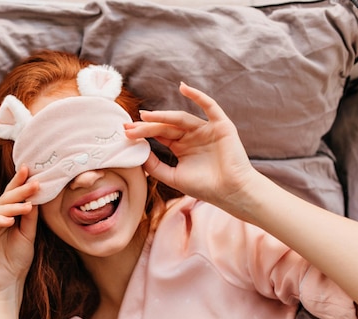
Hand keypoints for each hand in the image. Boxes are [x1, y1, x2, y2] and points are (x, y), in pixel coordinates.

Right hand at [0, 166, 38, 297]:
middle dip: (19, 190)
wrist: (7, 284)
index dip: (19, 183)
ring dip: (12, 207)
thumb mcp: (28, 236)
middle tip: (33, 182)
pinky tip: (8, 221)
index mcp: (4, 217)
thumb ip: (30, 217)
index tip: (29, 169)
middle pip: (4, 199)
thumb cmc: (17, 261)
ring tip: (27, 206)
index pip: (11, 196)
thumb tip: (35, 196)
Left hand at [124, 82, 256, 207]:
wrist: (231, 192)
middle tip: (129, 126)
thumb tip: (138, 152)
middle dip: (147, 126)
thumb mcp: (173, 177)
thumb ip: (155, 166)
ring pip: (180, 118)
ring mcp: (205, 129)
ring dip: (163, 115)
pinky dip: (197, 96)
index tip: (126, 132)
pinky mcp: (220, 125)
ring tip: (145, 116)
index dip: (143, 133)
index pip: (159, 135)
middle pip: (166, 126)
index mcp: (181, 147)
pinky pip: (209, 106)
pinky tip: (183, 88)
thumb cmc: (205, 187)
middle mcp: (192, 136)